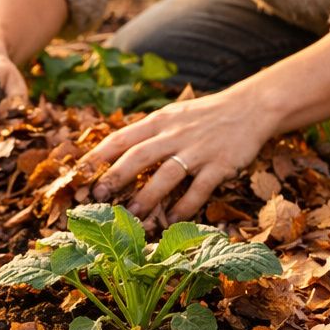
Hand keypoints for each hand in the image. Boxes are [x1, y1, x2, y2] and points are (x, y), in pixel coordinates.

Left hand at [82, 85, 275, 221]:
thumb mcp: (172, 116)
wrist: (250, 108)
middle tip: (97, 197)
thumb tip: (112, 153)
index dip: (98, 156)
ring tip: (131, 216)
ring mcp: (198, 151)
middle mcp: (175, 134)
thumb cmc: (204, 116)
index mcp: (159, 121)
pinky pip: (199, 190)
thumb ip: (147, 133)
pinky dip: (184, 208)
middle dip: (115, 178)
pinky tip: (172, 221)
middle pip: (138, 156)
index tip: (79, 173)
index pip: (121, 138)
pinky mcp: (220, 165)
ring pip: (166, 176)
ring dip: (147, 198)